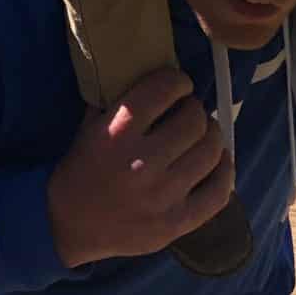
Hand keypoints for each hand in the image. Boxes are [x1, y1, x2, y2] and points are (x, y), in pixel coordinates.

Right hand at [46, 68, 232, 267]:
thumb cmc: (82, 167)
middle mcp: (142, 162)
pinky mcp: (176, 223)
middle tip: (189, 111)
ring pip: (211, 152)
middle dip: (195, 108)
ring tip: (203, 133)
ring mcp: (163, 196)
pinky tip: (218, 160)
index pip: (164, 90)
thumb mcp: (90, 124)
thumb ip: (118, 98)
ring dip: (212, 135)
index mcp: (117, 132)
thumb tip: (152, 69)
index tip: (179, 84)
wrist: (71, 225)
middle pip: (194, 120)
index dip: (178, 81)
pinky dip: (225, 171)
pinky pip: (218, 193)